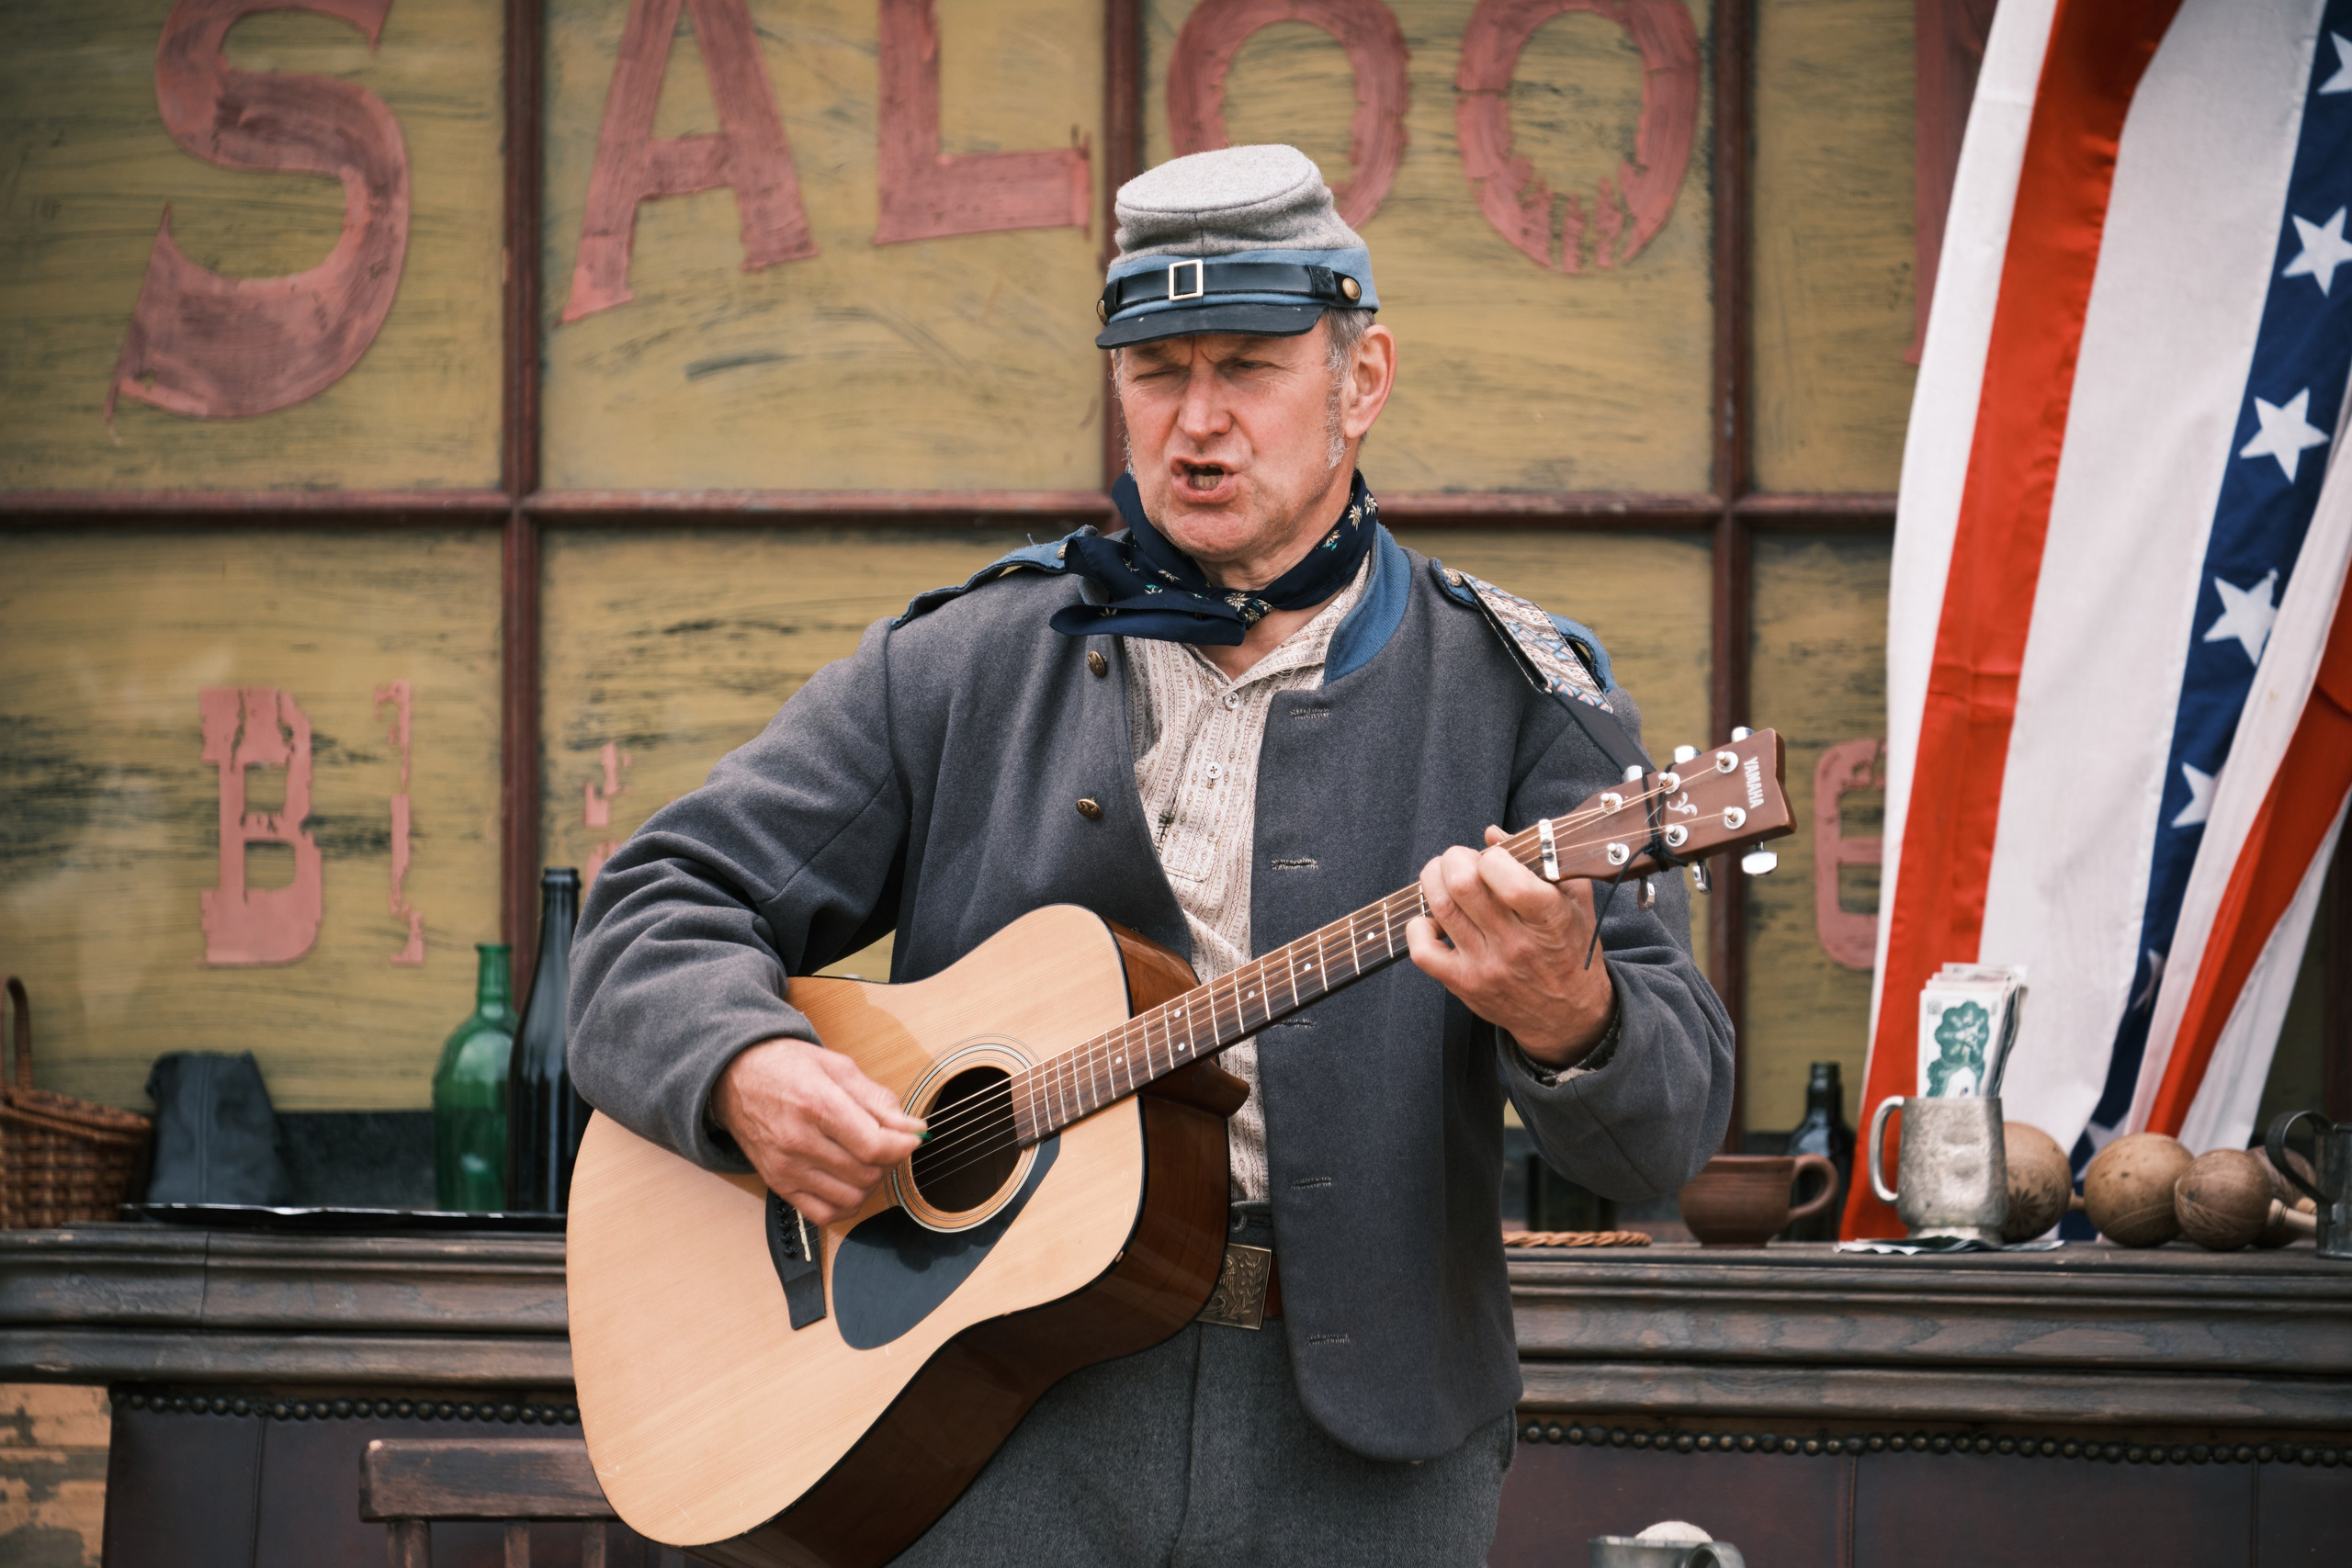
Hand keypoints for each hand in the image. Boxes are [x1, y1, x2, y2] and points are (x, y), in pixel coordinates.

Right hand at [712, 1039, 925, 1223]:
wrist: (735, 1077)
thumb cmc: (787, 1066)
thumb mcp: (838, 1067)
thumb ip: (878, 1100)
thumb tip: (913, 1127)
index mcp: (816, 1105)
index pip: (874, 1145)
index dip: (904, 1146)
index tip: (913, 1138)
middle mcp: (798, 1141)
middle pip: (866, 1173)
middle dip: (889, 1161)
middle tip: (887, 1142)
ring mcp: (786, 1168)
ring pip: (850, 1197)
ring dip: (869, 1183)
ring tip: (867, 1160)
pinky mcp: (778, 1185)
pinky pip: (824, 1214)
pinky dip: (845, 1204)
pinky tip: (847, 1181)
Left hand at [1407, 826, 1615, 1066]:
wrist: (1566, 1015)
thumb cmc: (1570, 948)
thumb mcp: (1575, 901)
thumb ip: (1543, 860)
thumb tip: (1491, 834)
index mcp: (1549, 919)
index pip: (1508, 878)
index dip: (1492, 856)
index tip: (1494, 858)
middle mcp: (1516, 944)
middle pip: (1463, 885)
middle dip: (1455, 858)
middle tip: (1462, 860)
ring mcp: (1487, 966)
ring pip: (1441, 908)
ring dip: (1433, 879)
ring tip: (1442, 875)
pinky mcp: (1463, 983)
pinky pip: (1423, 951)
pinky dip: (1418, 925)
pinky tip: (1434, 917)